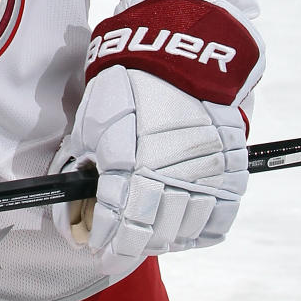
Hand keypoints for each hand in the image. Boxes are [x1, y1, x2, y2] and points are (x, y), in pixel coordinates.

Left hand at [50, 0, 263, 270]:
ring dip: (163, 239)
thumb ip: (81, 165)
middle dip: (130, 243)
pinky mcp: (229, 175)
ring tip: (151, 232)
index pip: (116, 229)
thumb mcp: (92, 123)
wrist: (180, 57)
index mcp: (129, 169)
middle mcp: (168, 181)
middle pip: (149, 238)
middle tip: (121, 239)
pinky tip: (184, 226)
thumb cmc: (127, 87)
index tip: (96, 243)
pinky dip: (199, 232)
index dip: (104, 241)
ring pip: (183, 234)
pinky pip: (217, 222)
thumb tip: (71, 198)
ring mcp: (202, 180)